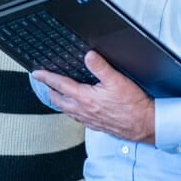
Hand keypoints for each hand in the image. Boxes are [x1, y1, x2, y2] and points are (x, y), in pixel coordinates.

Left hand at [33, 50, 154, 142]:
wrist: (144, 125)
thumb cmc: (132, 105)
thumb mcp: (117, 80)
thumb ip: (100, 67)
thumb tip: (88, 56)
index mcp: (86, 98)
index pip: (60, 85)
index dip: (47, 78)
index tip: (37, 74)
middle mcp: (84, 111)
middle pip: (59, 100)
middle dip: (49, 91)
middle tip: (44, 83)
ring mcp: (89, 120)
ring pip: (66, 111)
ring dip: (59, 101)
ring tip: (55, 95)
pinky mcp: (96, 125)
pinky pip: (76, 118)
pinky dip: (70, 111)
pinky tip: (75, 109)